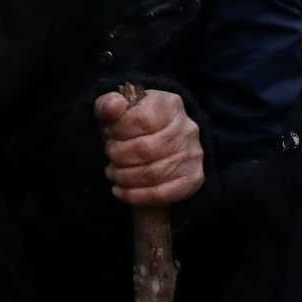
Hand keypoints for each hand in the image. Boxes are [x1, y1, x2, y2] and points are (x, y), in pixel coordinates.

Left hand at [95, 88, 203, 205]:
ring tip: (113, 173)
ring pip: (152, 174)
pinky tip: (121, 191)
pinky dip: (136, 196)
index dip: (118, 131)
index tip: (109, 135)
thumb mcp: (118, 110)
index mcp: (169, 105)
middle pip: (145, 149)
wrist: (158, 141)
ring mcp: (193, 154)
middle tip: (110, 157)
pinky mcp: (193, 178)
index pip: (141, 120)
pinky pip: (162, 194)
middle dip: (118, 156)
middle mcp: (187, 128)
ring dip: (124, 177)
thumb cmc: (133, 125)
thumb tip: (114, 105)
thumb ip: (109, 105)